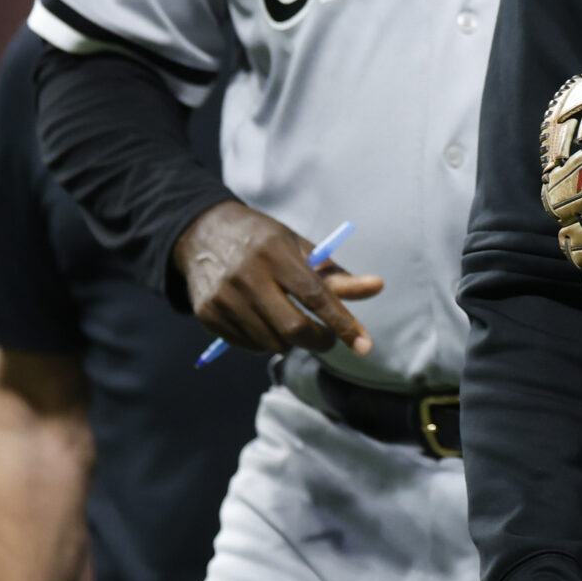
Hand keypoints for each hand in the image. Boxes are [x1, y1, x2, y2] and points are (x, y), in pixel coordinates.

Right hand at [173, 201, 383, 356]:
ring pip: (271, 343)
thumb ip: (336, 274)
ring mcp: (224, 298)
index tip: (364, 345)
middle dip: (319, 341)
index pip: (315, 296)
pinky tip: (263, 321)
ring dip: (291, 342)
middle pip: (292, 328)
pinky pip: (248, 346)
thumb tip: (378, 287)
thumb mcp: (299, 248)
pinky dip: (265, 342)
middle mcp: (247, 276)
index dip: (342, 323)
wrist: (203, 234)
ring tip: (290, 322)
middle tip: (328, 339)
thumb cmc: (264, 242)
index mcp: (275, 253)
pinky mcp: (208, 315)